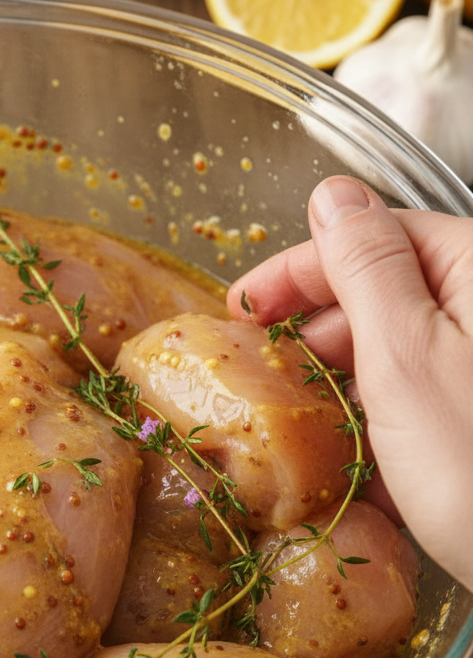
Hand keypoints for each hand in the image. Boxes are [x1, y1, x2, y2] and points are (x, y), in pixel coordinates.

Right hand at [227, 175, 472, 591]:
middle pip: (384, 291)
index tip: (240, 307)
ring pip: (396, 351)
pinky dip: (379, 425)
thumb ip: (364, 268)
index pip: (373, 235)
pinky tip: (354, 463)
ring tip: (307, 429)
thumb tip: (332, 194)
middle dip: (319, 330)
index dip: (298, 268)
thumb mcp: (406, 356)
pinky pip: (417, 401)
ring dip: (343, 385)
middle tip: (268, 375)